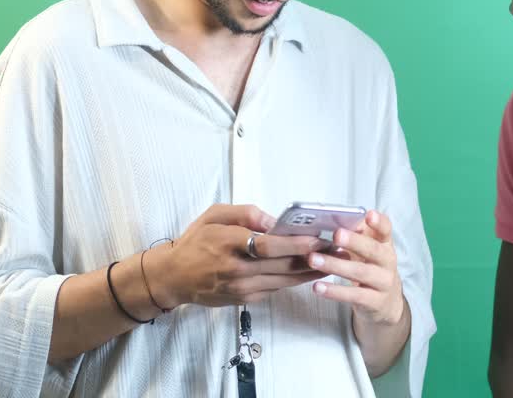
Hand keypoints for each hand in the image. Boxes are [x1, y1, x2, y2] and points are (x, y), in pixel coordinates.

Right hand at [147, 204, 324, 307]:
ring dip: (310, 272)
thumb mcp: (215, 215)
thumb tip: (273, 220)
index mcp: (229, 244)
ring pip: (283, 280)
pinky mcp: (245, 300)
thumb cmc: (195, 241)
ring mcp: (242, 288)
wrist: (174, 277)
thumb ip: (245, 213)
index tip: (318, 239)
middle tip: (338, 249)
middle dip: (313, 258)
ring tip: (334, 262)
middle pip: (282, 265)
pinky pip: (275, 288)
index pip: (268, 245)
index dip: (295, 244)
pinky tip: (310, 272)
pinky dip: (294, 280)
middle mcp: (237, 270)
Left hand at [307, 210, 405, 326]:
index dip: (379, 222)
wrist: (386, 303)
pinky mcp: (374, 302)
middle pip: (373, 250)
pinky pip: (354, 296)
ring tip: (314, 259)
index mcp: (385, 245)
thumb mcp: (368, 251)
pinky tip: (318, 287)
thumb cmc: (371, 268)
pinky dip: (334, 291)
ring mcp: (383, 283)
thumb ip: (357, 235)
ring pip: (360, 272)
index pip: (386, 230)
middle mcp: (388, 262)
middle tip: (336, 235)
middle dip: (355, 242)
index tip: (369, 215)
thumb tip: (335, 220)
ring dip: (336, 265)